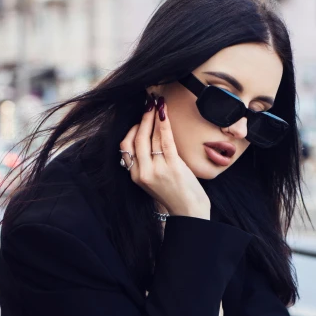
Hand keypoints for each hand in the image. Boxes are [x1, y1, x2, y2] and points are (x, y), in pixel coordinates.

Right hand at [119, 94, 210, 219]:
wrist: (189, 211)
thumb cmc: (174, 194)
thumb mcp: (153, 180)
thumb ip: (147, 163)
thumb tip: (146, 135)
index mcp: (135, 176)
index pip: (125, 146)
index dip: (132, 129)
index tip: (140, 118)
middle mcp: (143, 173)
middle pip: (136, 138)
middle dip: (142, 118)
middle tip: (148, 103)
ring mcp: (157, 170)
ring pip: (150, 137)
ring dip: (152, 117)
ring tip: (156, 103)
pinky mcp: (172, 167)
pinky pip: (165, 139)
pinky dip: (163, 123)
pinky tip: (164, 112)